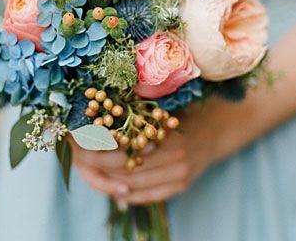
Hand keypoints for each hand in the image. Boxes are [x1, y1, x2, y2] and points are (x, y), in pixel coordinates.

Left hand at [71, 98, 244, 204]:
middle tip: (76, 156)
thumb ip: (141, 104)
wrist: (218, 128)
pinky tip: (113, 186)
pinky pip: (147, 196)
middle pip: (124, 169)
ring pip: (132, 185)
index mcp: (167, 137)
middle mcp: (174, 161)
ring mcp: (178, 177)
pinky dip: (127, 193)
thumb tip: (107, 99)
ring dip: (108, 180)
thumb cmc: (186, 109)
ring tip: (88, 170)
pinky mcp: (180, 187)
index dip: (97, 147)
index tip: (78, 139)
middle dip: (96, 164)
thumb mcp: (166, 102)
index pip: (121, 149)